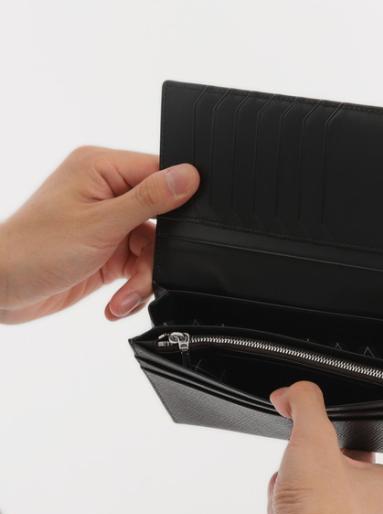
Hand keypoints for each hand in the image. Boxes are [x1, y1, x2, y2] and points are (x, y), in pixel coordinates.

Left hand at [0, 146, 198, 323]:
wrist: (3, 289)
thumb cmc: (34, 249)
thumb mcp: (101, 224)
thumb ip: (149, 199)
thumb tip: (188, 175)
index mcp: (102, 168)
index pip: (159, 171)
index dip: (178, 200)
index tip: (183, 228)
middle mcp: (108, 192)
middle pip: (163, 218)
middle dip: (156, 254)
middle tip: (143, 273)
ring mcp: (110, 224)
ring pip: (154, 248)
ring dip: (143, 278)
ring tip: (124, 298)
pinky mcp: (110, 251)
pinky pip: (140, 266)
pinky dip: (134, 288)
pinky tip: (117, 301)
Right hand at [256, 382, 382, 513]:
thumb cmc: (319, 512)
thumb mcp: (315, 439)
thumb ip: (307, 405)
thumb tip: (295, 392)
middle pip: (367, 476)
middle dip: (344, 455)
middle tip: (330, 439)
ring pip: (330, 494)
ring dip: (310, 478)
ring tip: (293, 470)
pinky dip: (290, 501)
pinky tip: (278, 496)